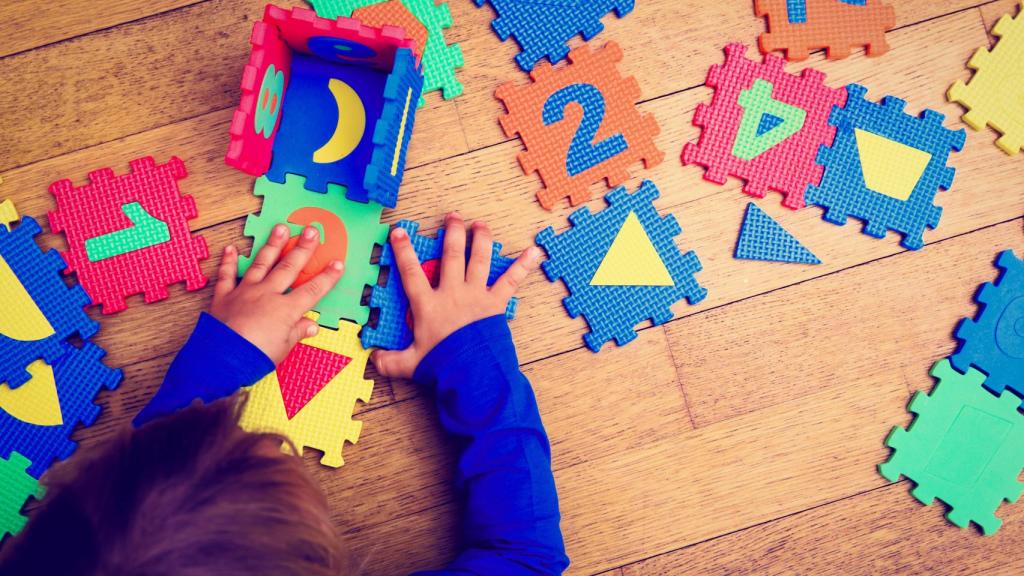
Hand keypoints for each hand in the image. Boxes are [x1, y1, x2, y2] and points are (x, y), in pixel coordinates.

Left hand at [211, 224, 343, 363]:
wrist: (222, 359)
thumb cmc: (255, 356)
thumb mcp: (283, 348)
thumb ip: (297, 332)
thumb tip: (311, 325)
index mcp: (285, 310)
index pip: (312, 290)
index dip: (327, 277)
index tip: (338, 263)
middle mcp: (267, 295)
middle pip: (289, 268)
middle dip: (303, 248)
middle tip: (311, 230)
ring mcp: (245, 292)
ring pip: (261, 264)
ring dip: (272, 245)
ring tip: (280, 228)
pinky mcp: (224, 297)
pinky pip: (227, 276)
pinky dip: (228, 262)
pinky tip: (232, 249)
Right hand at [372, 212, 540, 378]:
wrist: (473, 374)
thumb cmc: (442, 366)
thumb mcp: (411, 364)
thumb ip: (390, 360)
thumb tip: (373, 360)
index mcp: (428, 305)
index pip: (411, 272)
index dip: (403, 251)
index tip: (399, 231)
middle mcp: (452, 293)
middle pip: (451, 256)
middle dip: (452, 233)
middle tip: (453, 216)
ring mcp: (476, 295)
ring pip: (478, 260)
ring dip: (480, 239)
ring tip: (481, 224)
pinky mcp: (496, 303)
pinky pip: (511, 281)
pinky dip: (523, 266)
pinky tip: (534, 252)